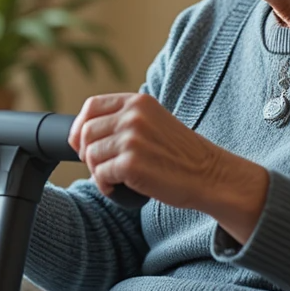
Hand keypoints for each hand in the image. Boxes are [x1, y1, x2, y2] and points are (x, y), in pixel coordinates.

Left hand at [68, 92, 268, 242]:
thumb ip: (126, 120)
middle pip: (86, 132)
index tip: (81, 144)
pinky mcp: (131, 163)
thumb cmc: (181, 155)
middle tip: (102, 167)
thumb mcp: (154, 123)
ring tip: (116, 178)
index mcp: (138, 102)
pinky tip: (119, 188)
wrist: (209, 175)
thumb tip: (84, 133)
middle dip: (87, 153)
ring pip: (90, 155)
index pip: (92, 106)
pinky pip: (99, 175)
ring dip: (97, 171)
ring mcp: (132, 139)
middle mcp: (133, 116)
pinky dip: (105, 185)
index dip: (80, 127)